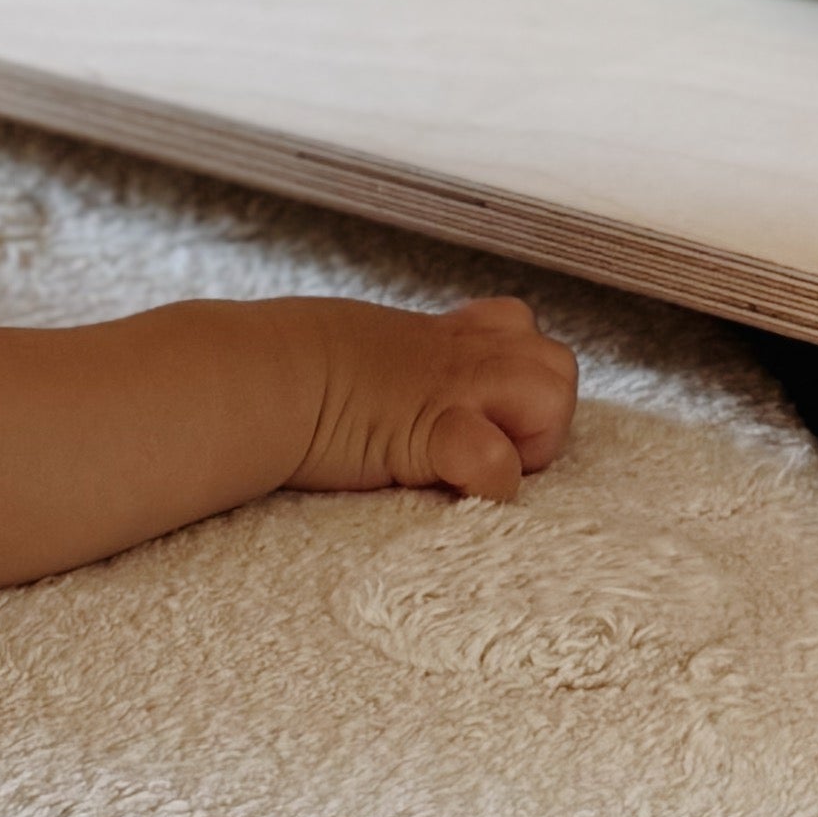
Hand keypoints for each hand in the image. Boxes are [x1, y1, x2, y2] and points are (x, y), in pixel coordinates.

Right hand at [293, 295, 579, 505]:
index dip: (511, 376)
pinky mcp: (433, 433)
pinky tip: (446, 487)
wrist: (257, 376)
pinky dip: (486, 484)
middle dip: (537, 413)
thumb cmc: (291, 369)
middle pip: (560, 366)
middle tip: (479, 439)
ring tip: (469, 462)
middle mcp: (461, 355)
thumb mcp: (364, 347)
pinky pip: (496, 460)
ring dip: (526, 442)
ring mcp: (453, 389)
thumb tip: (392, 392)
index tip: (467, 409)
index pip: (523, 328)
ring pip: (552, 400)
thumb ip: (402, 363)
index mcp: (444, 335)